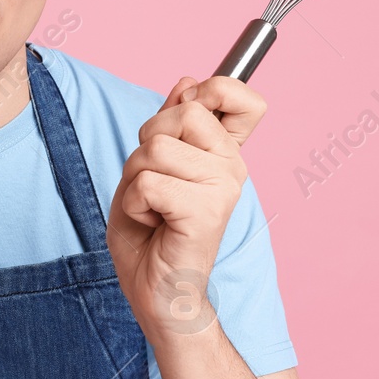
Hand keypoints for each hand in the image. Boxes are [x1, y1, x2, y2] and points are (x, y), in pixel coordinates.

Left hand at [105, 75, 267, 344]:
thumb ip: (170, 125)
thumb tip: (187, 84)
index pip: (243, 97)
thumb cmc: (152, 235)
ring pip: (155, 148)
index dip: (211, 91)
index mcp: (225, 154)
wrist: (158, 294)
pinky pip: (148, 182)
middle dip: (145, 145)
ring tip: (152, 208)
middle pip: (181, 114)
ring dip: (135, 179)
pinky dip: (135, 203)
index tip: (187, 112)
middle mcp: (233, 167)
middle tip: (152, 185)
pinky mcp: (207, 212)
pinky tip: (152, 224)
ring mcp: (224, 188)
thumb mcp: (152, 167)